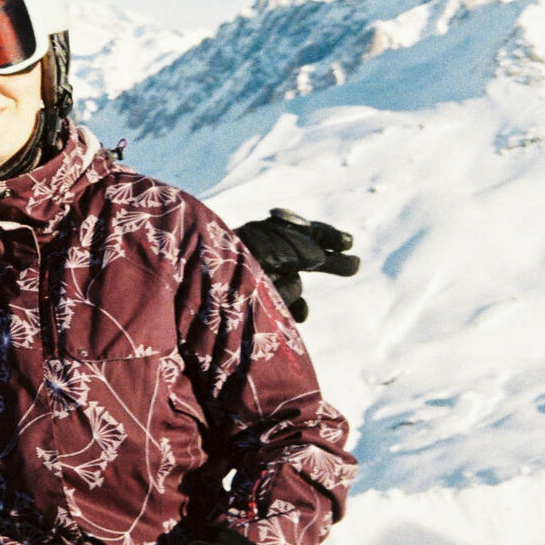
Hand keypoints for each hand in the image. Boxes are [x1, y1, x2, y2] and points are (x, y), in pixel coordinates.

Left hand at [232, 208, 359, 321]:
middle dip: (331, 261)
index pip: (301, 231)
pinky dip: (294, 308)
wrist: (190, 286)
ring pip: (293, 284)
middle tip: (353, 264)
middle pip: (306, 257)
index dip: (326, 236)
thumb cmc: (220, 260)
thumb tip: (317, 257)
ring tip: (273, 288)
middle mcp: (263, 257)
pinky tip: (301, 313)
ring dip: (290, 287)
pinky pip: (285, 307)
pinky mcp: (257, 303)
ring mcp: (261, 280)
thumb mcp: (256, 244)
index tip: (348, 243)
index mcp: (260, 235)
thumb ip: (289, 247)